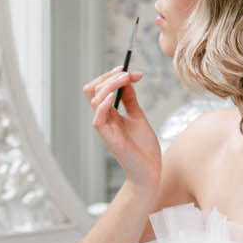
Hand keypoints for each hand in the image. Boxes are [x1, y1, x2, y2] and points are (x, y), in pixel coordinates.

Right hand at [83, 67, 160, 192]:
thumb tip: (128, 79)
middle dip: (109, 76)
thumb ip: (130, 100)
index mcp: (110, 113)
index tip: (131, 71)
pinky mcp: (107, 137)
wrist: (150, 171)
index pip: (100, 88)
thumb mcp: (138, 117)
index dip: (113, 76)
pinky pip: (98, 116)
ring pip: (94, 98)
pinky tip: (114, 96)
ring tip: (126, 79)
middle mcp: (104, 118)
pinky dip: (104, 102)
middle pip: (93, 89)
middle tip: (128, 73)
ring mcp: (104, 127)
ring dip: (110, 84)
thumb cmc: (144, 148)